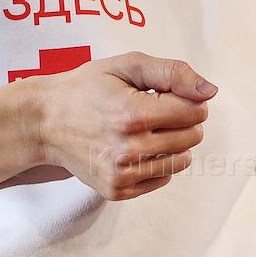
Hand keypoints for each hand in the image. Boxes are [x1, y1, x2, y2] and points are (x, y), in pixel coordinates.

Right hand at [32, 51, 217, 200]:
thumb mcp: (126, 66)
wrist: (46, 120)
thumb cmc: (88, 87)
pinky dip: (157, 161)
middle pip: (190, 137)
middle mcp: (129, 149)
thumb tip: (209, 91)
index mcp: (133, 113)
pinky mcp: (117, 190)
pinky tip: (136, 145)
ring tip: (145, 127)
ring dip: (172, 141)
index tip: (165, 93)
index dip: (185, 98)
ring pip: (180, 160)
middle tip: (153, 108)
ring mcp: (122, 174)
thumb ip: (172, 72)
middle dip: (181, 119)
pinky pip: (162, 178)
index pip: (193, 111)